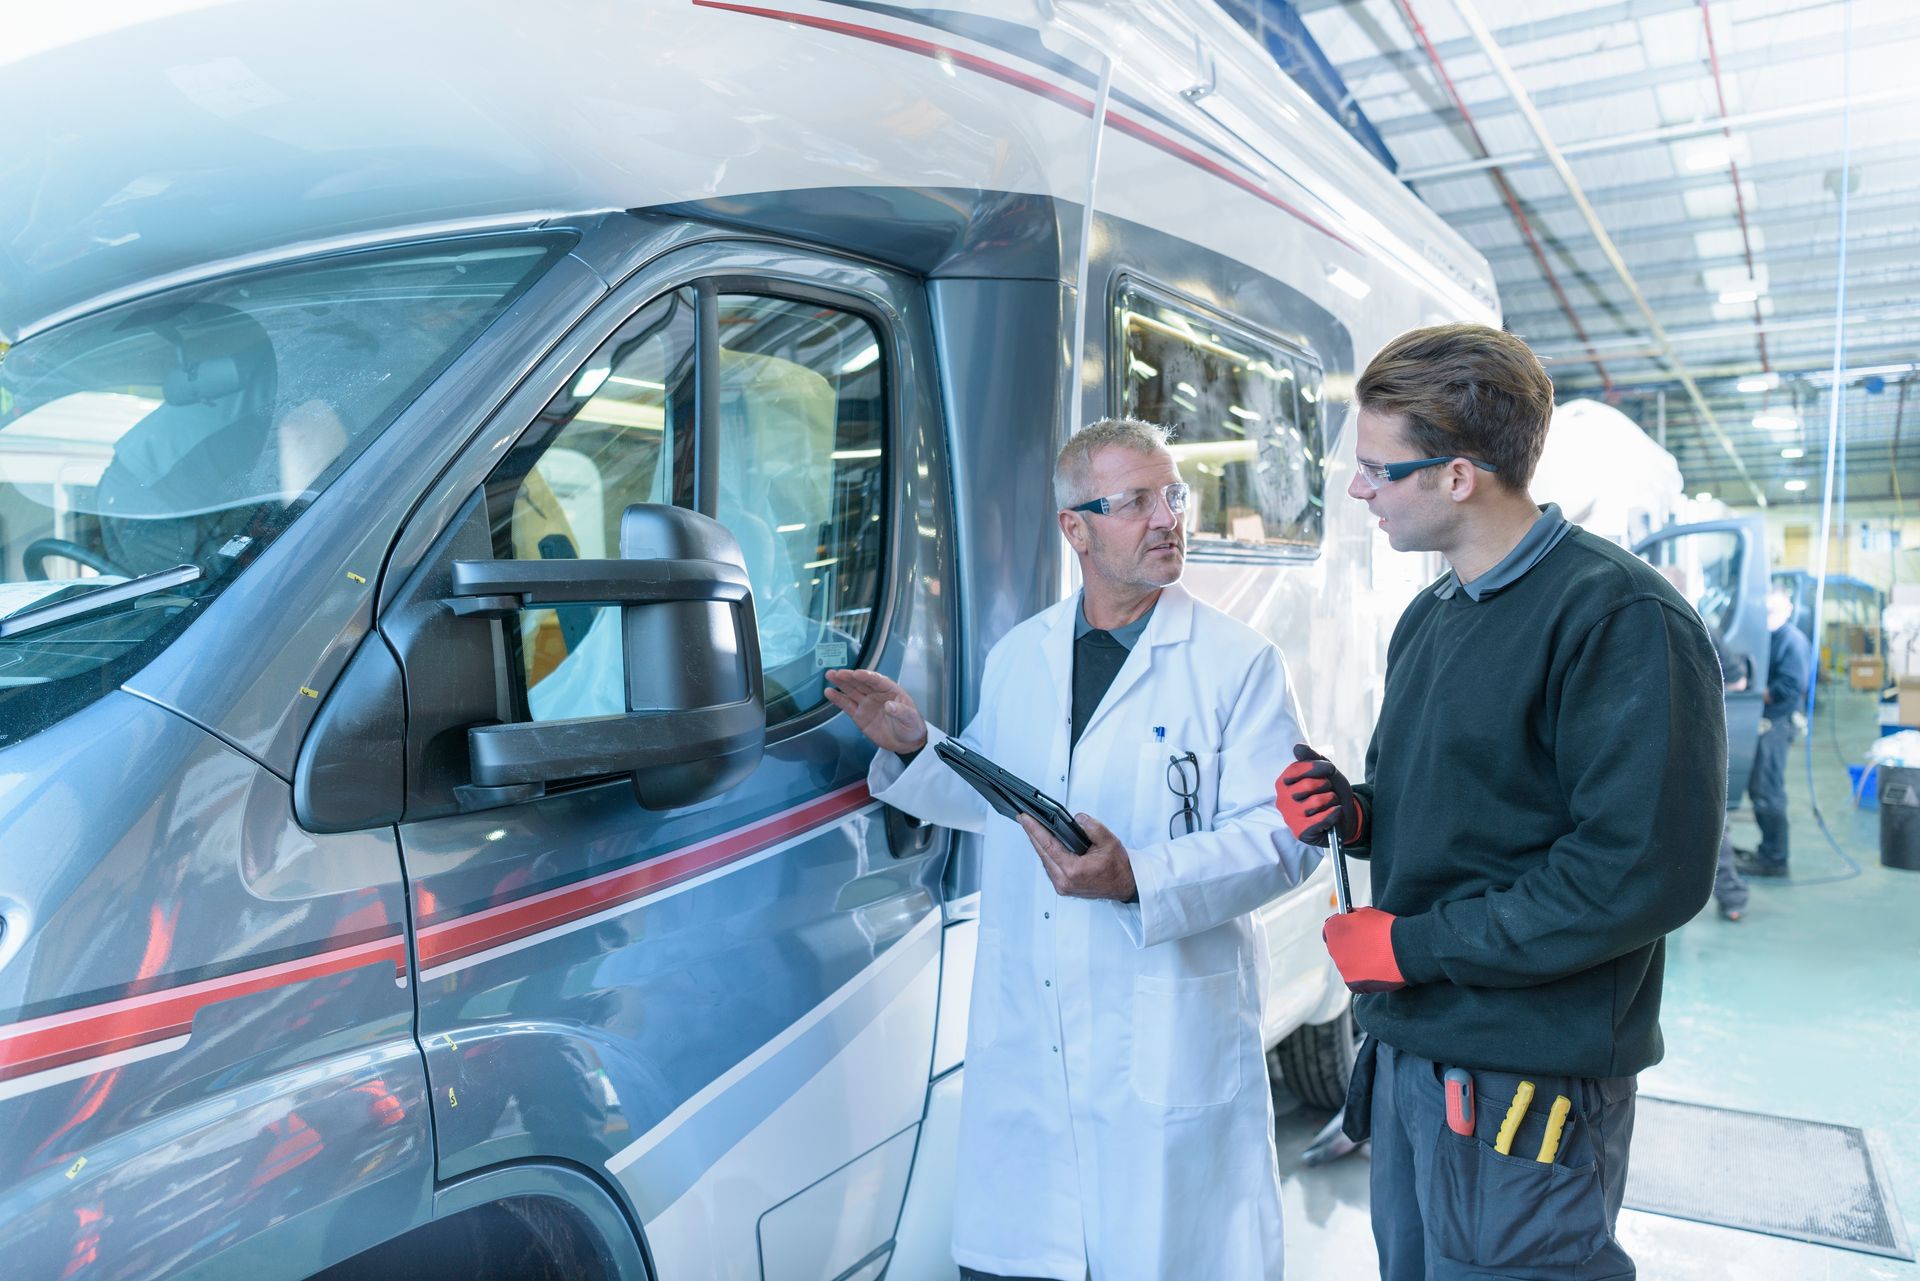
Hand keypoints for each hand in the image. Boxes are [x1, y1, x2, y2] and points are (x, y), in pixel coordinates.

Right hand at [823, 668, 927, 754]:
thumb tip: (889, 705)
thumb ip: (900, 712)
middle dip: (850, 677)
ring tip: (830, 676)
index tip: (856, 674)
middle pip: (862, 683)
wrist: (907, 743)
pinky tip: (829, 692)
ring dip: (841, 683)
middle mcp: (876, 694)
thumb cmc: (912, 726)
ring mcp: (867, 704)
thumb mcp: (910, 719)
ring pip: (852, 691)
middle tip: (838, 673)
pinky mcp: (859, 715)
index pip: (877, 681)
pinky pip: (847, 705)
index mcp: (891, 690)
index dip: (867, 677)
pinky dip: (838, 699)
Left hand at [1018, 813, 1135, 902]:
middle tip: (1024, 818)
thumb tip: (1077, 819)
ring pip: (1044, 861)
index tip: (1025, 818)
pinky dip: (1046, 854)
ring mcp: (1062, 886)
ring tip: (1032, 828)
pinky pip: (1049, 868)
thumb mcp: (1109, 841)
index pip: (1048, 846)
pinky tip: (1044, 844)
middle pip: (1042, 853)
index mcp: (1074, 871)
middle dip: (1032, 834)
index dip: (1034, 830)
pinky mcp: (1063, 888)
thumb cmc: (1118, 868)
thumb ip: (1092, 827)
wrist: (1125, 885)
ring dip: (1038, 844)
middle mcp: (1064, 881)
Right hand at [1276, 743, 1361, 845]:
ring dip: (1331, 801)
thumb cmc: (1330, 792)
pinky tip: (1335, 813)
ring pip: (1316, 802)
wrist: (1344, 817)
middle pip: (1307, 785)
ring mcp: (1290, 817)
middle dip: (1326, 786)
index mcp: (1284, 783)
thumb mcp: (1325, 772)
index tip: (1330, 769)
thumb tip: (1297, 747)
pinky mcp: (1300, 831)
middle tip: (1328, 791)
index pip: (1296, 769)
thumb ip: (1312, 758)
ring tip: (1331, 803)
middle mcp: (1282, 800)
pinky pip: (1321, 818)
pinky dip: (1334, 814)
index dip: (1316, 767)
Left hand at [1322, 907, 1404, 992]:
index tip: (1350, 933)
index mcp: (1333, 928)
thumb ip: (1352, 916)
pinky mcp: (1351, 982)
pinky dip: (1364, 977)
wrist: (1404, 948)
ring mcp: (1342, 967)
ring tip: (1377, 958)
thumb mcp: (1366, 913)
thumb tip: (1348, 918)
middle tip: (1367, 947)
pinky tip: (1377, 969)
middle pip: (1337, 949)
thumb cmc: (1387, 928)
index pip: (1330, 930)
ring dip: (1357, 962)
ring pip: (1347, 965)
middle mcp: (1333, 948)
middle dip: (1349, 947)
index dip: (1341, 931)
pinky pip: (1355, 980)